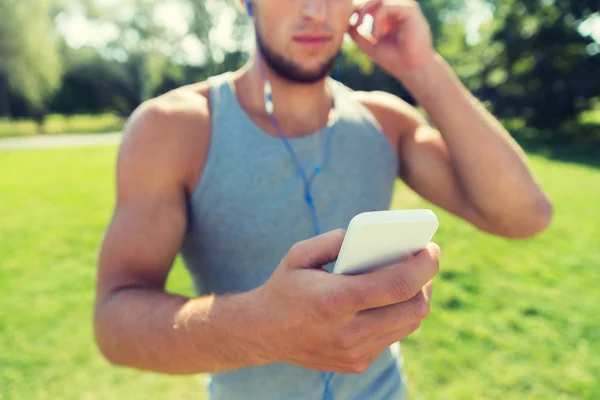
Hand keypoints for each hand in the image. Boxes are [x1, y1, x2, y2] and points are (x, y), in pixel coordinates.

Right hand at [250, 229, 438, 372]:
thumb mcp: (300, 254)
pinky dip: (399, 315)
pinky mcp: (357, 363)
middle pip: (413, 309)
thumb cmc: (284, 287)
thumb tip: (372, 238)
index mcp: (334, 300)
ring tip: (415, 277)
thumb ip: (336, 240)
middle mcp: (348, 332)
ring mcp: (354, 353)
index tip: (431, 248)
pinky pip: (393, 336)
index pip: (397, 286)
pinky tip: (390, 299)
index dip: (423, 266)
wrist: (262, 333)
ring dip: (417, 298)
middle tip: (426, 259)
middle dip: (428, 281)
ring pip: (408, 325)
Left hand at [348, 0, 435, 76]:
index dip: (357, 7)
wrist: (412, 69)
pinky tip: (377, 36)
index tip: (348, 20)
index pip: (372, 2)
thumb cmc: (394, 59)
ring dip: (366, 10)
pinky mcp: (410, 10)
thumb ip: (358, 34)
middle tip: (354, 23)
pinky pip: (387, 6)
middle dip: (360, 6)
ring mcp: (405, 7)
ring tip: (361, 26)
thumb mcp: (370, 45)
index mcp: (391, 15)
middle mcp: (399, 8)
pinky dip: (377, 20)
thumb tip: (346, 23)